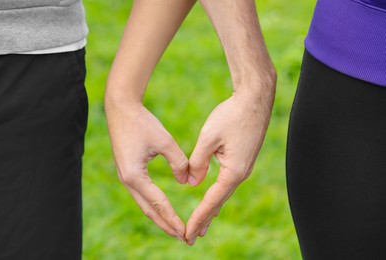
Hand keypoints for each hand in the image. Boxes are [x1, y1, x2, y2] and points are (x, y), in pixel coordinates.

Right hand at [105, 100, 188, 241]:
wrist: (121, 109)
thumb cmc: (143, 123)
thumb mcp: (165, 141)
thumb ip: (179, 162)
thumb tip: (186, 182)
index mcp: (135, 176)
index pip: (158, 203)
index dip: (173, 218)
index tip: (185, 231)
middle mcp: (127, 180)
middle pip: (149, 210)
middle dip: (166, 225)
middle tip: (183, 237)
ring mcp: (126, 177)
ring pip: (145, 204)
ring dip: (160, 217)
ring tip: (175, 228)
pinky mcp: (128, 171)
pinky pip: (142, 194)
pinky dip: (154, 205)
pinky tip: (163, 208)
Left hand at [185, 89, 273, 244]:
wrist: (254, 99)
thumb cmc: (231, 116)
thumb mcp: (208, 138)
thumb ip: (197, 162)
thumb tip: (191, 182)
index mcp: (234, 171)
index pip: (212, 201)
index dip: (199, 217)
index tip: (187, 233)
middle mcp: (241, 174)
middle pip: (220, 202)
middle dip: (205, 220)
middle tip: (191, 238)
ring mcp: (244, 167)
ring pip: (223, 193)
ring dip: (211, 209)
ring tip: (201, 225)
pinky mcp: (243, 160)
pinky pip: (227, 183)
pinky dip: (217, 195)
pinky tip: (212, 199)